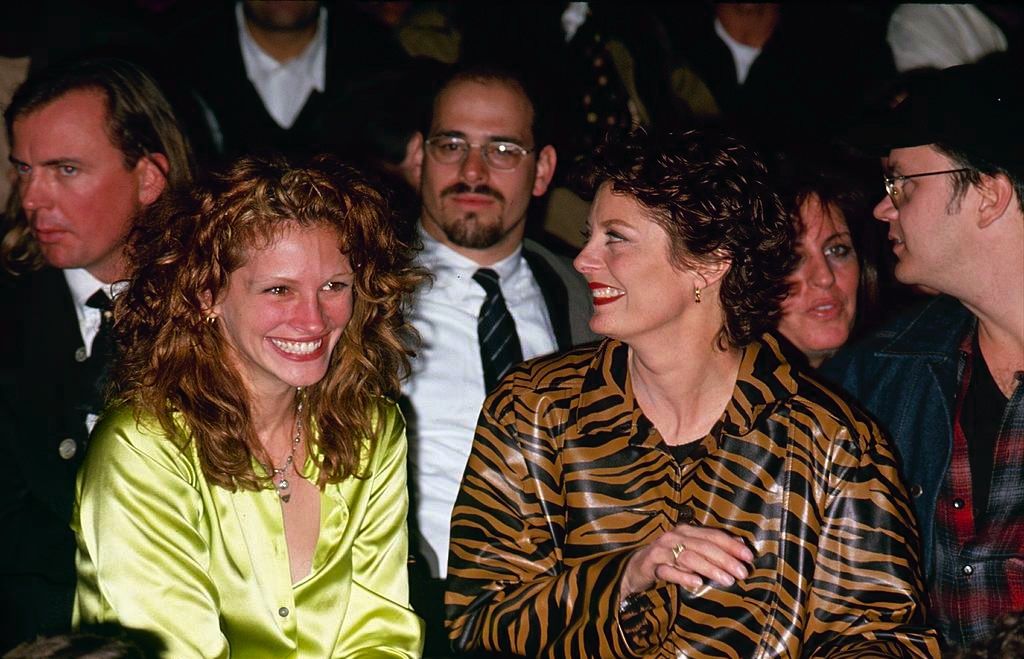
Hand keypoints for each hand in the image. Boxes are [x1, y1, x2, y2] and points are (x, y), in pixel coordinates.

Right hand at [619, 525, 753, 600]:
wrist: (637, 566)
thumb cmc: (669, 559)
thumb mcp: (691, 551)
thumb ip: (711, 547)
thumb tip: (740, 544)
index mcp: (686, 530)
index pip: (712, 535)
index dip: (732, 545)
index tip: (749, 557)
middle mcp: (674, 537)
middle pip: (703, 546)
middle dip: (725, 559)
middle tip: (742, 573)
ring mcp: (661, 550)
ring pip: (688, 557)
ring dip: (710, 568)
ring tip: (727, 580)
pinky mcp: (651, 564)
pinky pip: (668, 571)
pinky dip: (683, 576)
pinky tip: (697, 583)